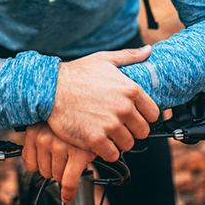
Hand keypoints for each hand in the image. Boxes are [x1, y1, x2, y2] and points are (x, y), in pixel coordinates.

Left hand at [22, 122, 95, 202]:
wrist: (91, 110)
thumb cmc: (68, 120)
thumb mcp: (46, 125)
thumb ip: (37, 141)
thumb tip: (33, 165)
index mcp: (34, 131)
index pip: (29, 164)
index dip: (41, 165)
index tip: (49, 162)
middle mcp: (44, 137)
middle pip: (44, 172)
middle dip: (55, 168)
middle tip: (65, 156)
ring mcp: (60, 145)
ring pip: (57, 177)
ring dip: (65, 173)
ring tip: (72, 156)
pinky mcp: (77, 153)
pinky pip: (69, 182)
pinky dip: (68, 191)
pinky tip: (68, 193)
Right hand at [47, 47, 158, 161]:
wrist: (51, 88)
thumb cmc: (77, 73)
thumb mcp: (105, 59)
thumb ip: (130, 56)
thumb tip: (148, 50)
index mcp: (130, 90)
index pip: (153, 114)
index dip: (144, 116)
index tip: (133, 116)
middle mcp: (123, 108)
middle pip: (142, 132)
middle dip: (132, 130)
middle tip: (118, 125)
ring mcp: (110, 125)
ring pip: (128, 144)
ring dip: (118, 141)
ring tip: (106, 132)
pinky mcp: (95, 139)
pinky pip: (112, 154)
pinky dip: (106, 150)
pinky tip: (97, 140)